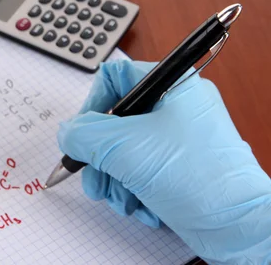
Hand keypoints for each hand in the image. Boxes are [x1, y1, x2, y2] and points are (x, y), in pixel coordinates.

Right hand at [57, 59, 270, 263]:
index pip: (115, 77)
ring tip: (120, 200)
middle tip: (94, 178)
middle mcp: (175, 108)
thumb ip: (84, 134)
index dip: (93, 104)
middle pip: (115, 122)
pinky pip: (140, 170)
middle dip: (100, 157)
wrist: (236, 225)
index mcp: (171, 85)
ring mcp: (177, 138)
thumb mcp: (123, 147)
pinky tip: (139, 206)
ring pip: (124, 150)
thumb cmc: (194, 175)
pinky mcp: (178, 166)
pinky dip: (132, 190)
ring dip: (113, 179)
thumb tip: (67, 132)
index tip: (84, 133)